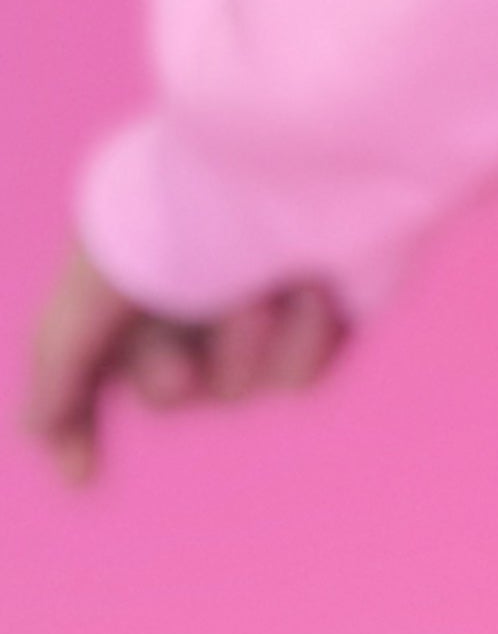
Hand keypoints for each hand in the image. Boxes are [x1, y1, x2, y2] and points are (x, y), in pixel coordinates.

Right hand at [22, 237, 348, 488]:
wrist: (301, 164)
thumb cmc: (187, 211)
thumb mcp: (100, 280)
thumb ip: (62, 358)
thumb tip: (39, 432)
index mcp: (126, 272)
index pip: (88, 364)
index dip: (75, 420)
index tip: (83, 470)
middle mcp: (187, 290)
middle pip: (171, 392)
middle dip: (173, 371)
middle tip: (186, 347)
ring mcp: (257, 305)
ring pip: (240, 390)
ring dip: (246, 346)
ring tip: (267, 285)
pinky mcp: (321, 316)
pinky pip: (301, 379)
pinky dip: (303, 342)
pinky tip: (313, 290)